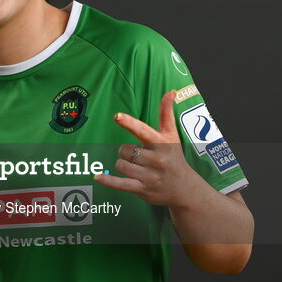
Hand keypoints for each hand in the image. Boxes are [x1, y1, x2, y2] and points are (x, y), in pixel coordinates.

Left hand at [94, 91, 202, 207]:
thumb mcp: (172, 135)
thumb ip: (167, 113)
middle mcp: (156, 160)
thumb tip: (171, 91)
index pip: (143, 131)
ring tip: (134, 167)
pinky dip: (108, 181)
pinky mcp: (142, 189)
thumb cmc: (174, 157)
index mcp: (161, 144)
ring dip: (123, 164)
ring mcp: (149, 176)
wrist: (184, 188)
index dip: (129, 123)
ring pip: (122, 165)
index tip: (117, 116)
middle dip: (126, 152)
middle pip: (126, 150)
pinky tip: (97, 177)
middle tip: (137, 155)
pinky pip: (121, 184)